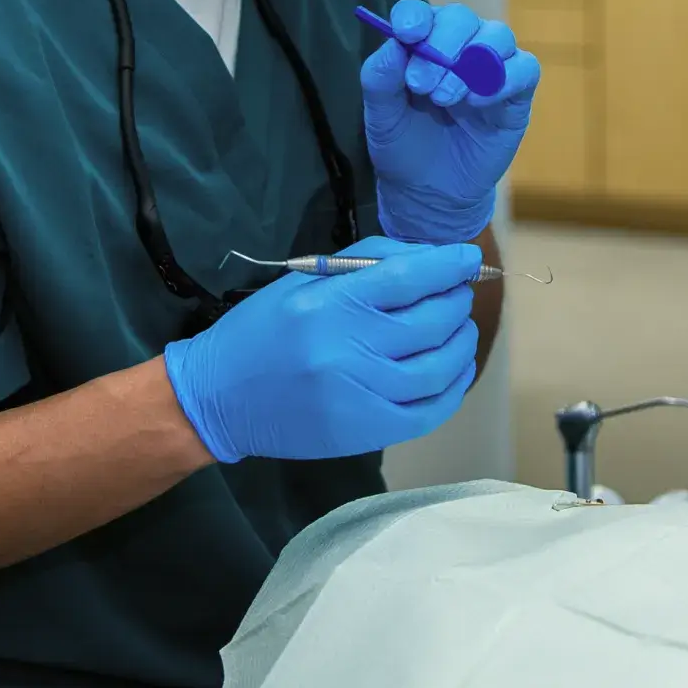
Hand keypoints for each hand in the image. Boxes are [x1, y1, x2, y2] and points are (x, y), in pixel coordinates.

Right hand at [162, 238, 481, 463]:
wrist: (219, 397)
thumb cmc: (264, 329)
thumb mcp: (305, 279)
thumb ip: (368, 260)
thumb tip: (431, 257)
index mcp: (330, 303)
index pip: (408, 278)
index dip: (448, 265)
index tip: (468, 259)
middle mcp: (347, 348)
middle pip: (431, 322)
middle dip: (456, 301)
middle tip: (458, 293)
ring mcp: (359, 394)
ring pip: (438, 368)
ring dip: (462, 342)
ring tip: (460, 328)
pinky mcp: (363, 431)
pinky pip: (428, 412)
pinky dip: (453, 388)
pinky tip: (455, 369)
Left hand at [361, 0, 542, 244]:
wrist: (431, 192)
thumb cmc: (404, 146)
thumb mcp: (380, 117)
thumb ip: (380, 79)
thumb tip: (394, 43)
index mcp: (422, 44)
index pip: (421, 13)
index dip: (415, 16)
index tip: (406, 33)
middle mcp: (459, 47)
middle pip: (461, 18)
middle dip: (442, 46)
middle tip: (422, 85)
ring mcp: (491, 69)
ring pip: (497, 36)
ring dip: (471, 63)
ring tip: (446, 99)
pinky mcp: (517, 95)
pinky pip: (525, 69)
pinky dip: (504, 78)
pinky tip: (476, 103)